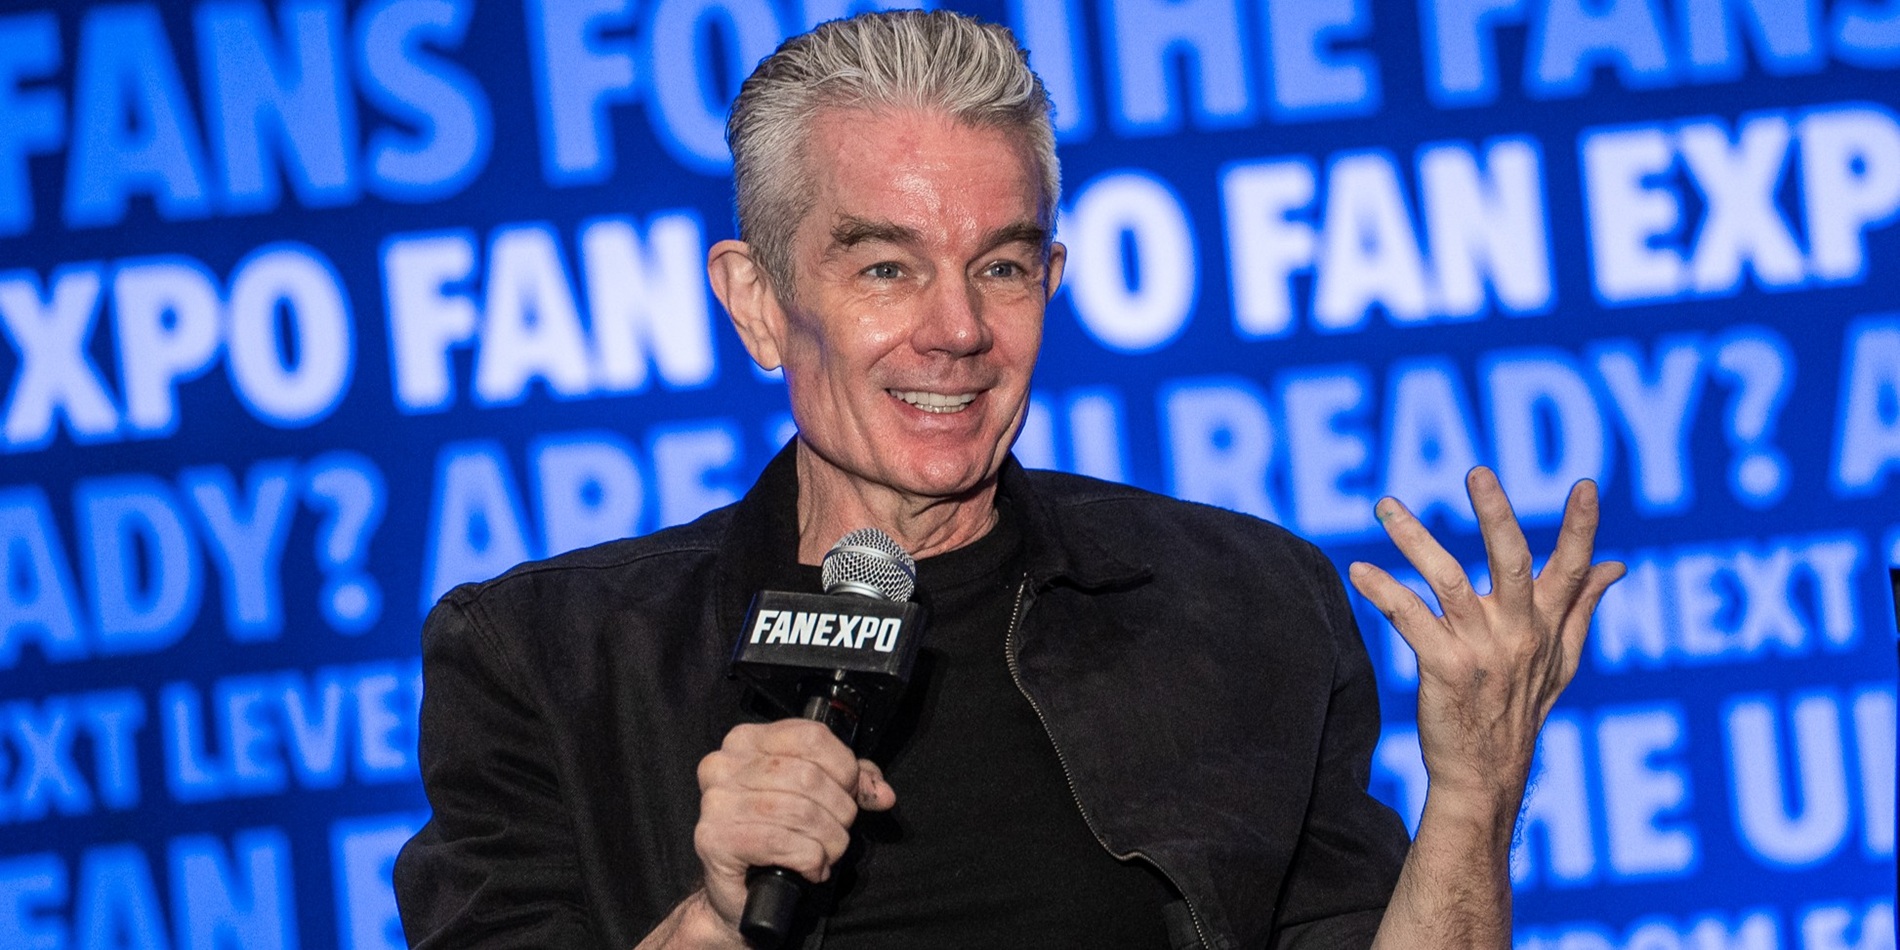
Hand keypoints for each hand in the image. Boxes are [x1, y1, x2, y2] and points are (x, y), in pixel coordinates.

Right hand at [691, 719, 895, 931]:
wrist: (737, 892)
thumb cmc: (774, 839)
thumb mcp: (815, 798)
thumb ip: (848, 784)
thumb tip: (882, 792)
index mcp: (746, 741)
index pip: (811, 736)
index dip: (844, 767)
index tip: (850, 792)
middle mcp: (724, 765)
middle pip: (808, 776)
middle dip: (839, 810)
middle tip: (839, 831)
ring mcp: (715, 801)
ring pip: (800, 811)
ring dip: (829, 839)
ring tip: (828, 853)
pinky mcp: (714, 838)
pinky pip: (782, 842)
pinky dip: (810, 859)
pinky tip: (811, 868)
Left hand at [1348, 467, 1624, 803]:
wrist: (1485, 775)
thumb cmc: (1521, 709)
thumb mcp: (1564, 660)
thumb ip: (1583, 605)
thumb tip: (1616, 565)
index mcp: (1548, 625)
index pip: (1572, 570)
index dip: (1580, 528)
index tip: (1586, 484)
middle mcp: (1518, 633)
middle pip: (1513, 564)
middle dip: (1497, 516)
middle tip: (1478, 472)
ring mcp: (1480, 650)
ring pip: (1448, 582)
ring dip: (1415, 540)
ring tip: (1385, 505)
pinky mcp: (1444, 668)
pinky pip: (1409, 619)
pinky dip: (1383, 592)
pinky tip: (1359, 570)